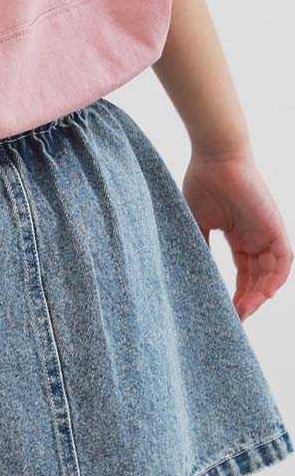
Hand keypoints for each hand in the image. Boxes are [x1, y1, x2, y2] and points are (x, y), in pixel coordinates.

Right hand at [181, 148, 291, 320]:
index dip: (235, 293)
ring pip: (271, 273)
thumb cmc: (203, 181)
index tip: (225, 311)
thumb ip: (199, 244)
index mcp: (238, 236)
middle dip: (247, 300)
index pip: (242, 273)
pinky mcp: (275, 227)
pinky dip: (276, 278)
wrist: (215, 157)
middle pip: (257, 278)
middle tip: (235, 318)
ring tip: (245, 310)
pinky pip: (282, 260)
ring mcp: (266, 232)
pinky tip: (264, 294)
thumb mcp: (196, 220)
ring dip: (260, 294)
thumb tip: (193, 270)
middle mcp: (255, 237)